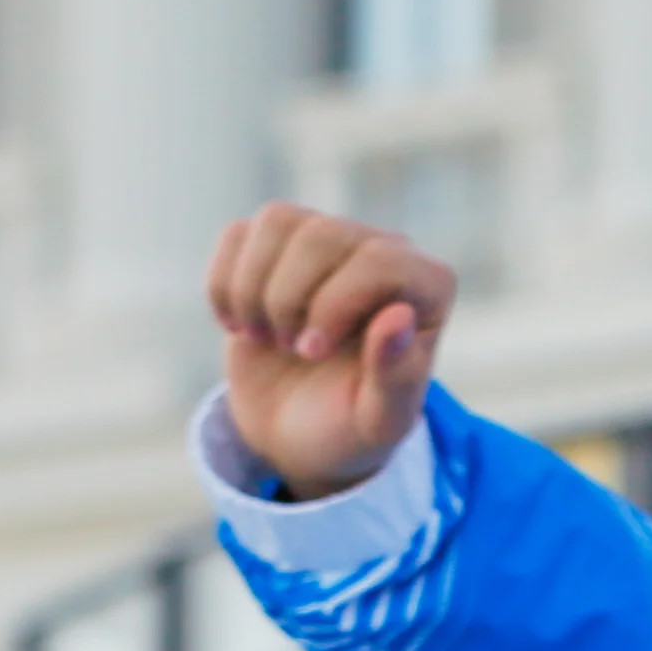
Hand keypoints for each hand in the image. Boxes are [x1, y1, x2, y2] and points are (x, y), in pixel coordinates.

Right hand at [208, 204, 451, 500]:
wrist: (298, 431)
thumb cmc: (351, 427)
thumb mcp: (380, 421)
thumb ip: (396, 375)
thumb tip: (397, 315)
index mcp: (427, 289)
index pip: (381, 259)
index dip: (335, 303)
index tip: (313, 352)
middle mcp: (383, 253)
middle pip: (322, 234)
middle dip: (289, 299)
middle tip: (291, 350)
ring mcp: (329, 244)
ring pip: (279, 220)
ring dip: (254, 288)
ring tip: (265, 336)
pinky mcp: (276, 249)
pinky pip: (239, 233)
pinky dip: (224, 284)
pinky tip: (239, 325)